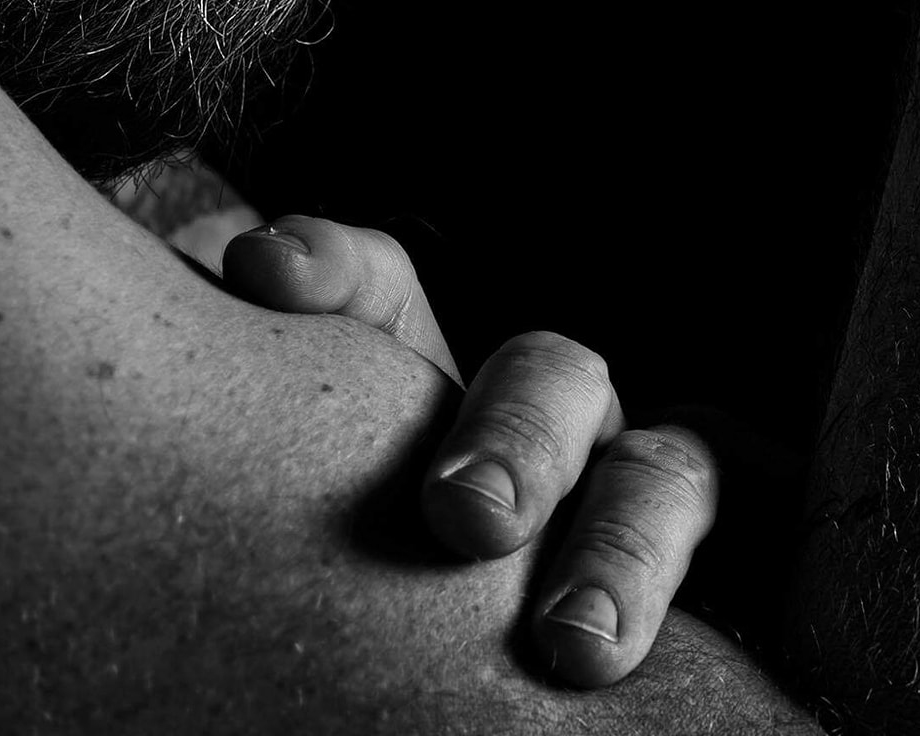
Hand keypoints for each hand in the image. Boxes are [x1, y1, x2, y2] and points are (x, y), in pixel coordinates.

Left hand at [224, 216, 719, 687]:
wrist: (477, 643)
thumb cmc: (352, 560)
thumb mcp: (307, 473)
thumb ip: (253, 422)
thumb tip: (182, 312)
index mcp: (421, 368)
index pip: (383, 285)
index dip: (330, 268)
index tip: (260, 276)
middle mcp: (535, 408)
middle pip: (544, 372)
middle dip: (512, 435)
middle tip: (462, 517)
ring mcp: (625, 483)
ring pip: (660, 476)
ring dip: (625, 549)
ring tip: (576, 647)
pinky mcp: (706, 559)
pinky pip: (737, 547)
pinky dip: (713, 582)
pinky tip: (664, 650)